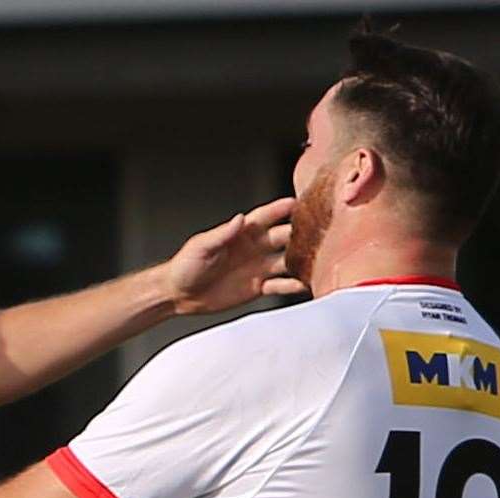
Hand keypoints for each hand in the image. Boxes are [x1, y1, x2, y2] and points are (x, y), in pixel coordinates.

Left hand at [158, 197, 305, 314]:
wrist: (179, 294)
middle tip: (319, 232)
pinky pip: (279, 285)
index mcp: (241, 233)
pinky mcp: (257, 287)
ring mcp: (257, 267)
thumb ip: (222, 234)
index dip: (280, 209)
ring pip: (287, 261)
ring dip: (301, 261)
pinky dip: (292, 285)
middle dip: (300, 234)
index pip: (265, 216)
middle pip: (283, 237)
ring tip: (319, 261)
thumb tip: (240, 219)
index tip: (298, 202)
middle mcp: (254, 247)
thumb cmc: (186, 266)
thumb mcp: (202, 247)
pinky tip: (303, 286)